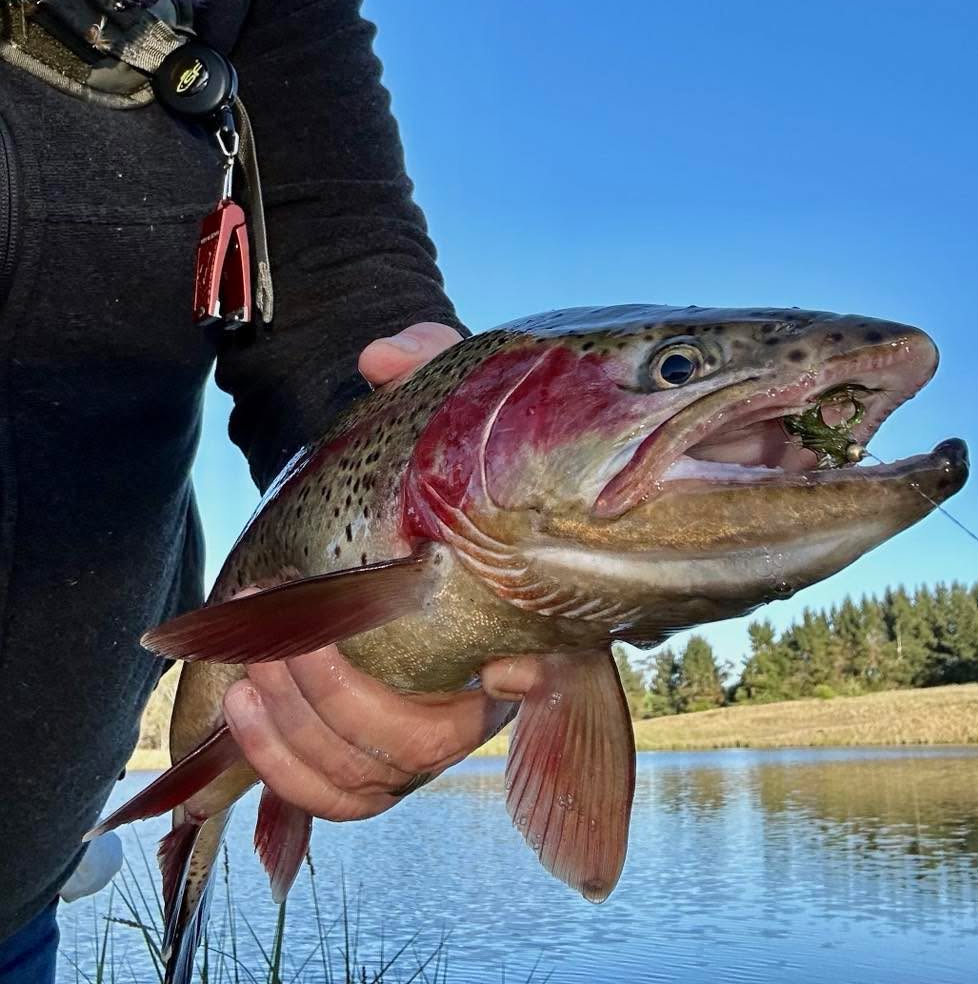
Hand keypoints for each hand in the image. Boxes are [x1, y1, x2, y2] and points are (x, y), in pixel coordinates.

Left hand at [222, 321, 542, 820]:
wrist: (426, 497)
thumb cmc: (446, 457)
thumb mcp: (450, 406)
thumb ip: (428, 366)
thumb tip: (379, 357)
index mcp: (524, 611)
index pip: (555, 665)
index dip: (531, 681)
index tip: (501, 668)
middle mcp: (486, 684)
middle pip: (428, 741)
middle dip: (342, 699)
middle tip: (282, 639)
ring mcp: (429, 725)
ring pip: (374, 779)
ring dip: (301, 732)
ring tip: (253, 666)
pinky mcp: (375, 747)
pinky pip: (339, 796)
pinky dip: (286, 767)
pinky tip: (245, 704)